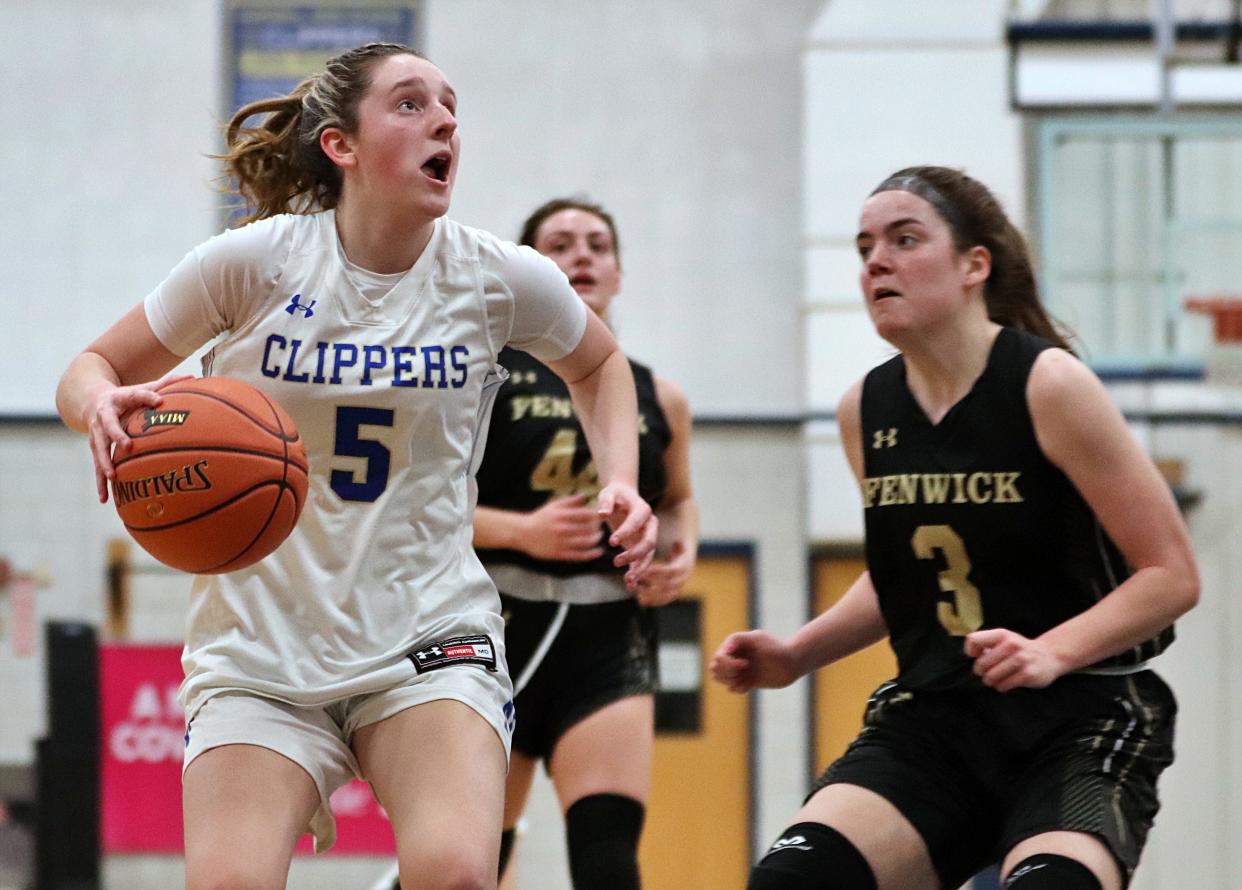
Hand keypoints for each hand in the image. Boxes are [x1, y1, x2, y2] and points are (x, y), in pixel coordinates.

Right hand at [85, 374, 194, 503]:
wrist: (91, 400)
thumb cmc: (126, 396)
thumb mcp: (142, 387)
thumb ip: (165, 384)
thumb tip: (192, 377)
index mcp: (119, 398)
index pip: (135, 395)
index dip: (147, 397)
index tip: (159, 400)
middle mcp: (103, 416)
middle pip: (109, 426)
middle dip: (117, 435)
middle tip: (128, 446)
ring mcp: (96, 433)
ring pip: (98, 449)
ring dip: (104, 463)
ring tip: (113, 477)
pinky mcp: (94, 447)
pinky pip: (97, 466)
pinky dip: (100, 482)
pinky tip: (105, 499)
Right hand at [517, 495, 607, 561]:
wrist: (523, 533)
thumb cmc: (540, 518)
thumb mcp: (553, 506)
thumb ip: (570, 501)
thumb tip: (585, 496)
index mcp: (561, 515)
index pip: (586, 514)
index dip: (596, 515)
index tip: (600, 515)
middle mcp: (562, 529)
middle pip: (588, 528)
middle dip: (598, 527)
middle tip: (600, 526)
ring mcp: (561, 542)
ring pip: (586, 542)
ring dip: (596, 539)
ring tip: (599, 536)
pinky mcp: (559, 554)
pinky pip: (579, 555)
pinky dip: (591, 554)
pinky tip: (598, 551)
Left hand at [596, 482, 656, 589]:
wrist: (623, 498)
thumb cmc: (615, 495)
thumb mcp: (608, 493)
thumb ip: (606, 502)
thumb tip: (602, 514)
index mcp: (643, 509)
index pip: (637, 522)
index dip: (626, 532)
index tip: (611, 541)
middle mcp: (650, 525)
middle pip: (649, 542)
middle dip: (634, 554)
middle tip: (615, 561)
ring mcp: (648, 537)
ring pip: (648, 556)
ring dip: (639, 569)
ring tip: (628, 580)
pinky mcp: (642, 547)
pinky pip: (642, 562)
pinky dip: (637, 573)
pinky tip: (630, 586)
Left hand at [634, 539, 694, 606]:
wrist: (687, 562)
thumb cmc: (679, 550)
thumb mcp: (679, 545)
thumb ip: (677, 544)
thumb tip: (678, 541)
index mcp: (684, 567)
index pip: (671, 571)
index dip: (657, 572)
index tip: (643, 571)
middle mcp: (683, 580)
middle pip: (667, 586)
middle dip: (650, 585)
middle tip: (635, 583)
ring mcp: (678, 589)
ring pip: (665, 595)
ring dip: (649, 594)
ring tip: (635, 591)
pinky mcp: (673, 595)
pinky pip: (664, 600)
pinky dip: (653, 602)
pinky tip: (640, 601)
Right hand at [709, 630, 799, 692]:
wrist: (793, 663)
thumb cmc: (777, 648)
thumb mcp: (758, 639)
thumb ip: (739, 639)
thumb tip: (725, 648)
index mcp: (735, 645)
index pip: (719, 657)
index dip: (728, 663)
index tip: (746, 663)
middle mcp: (735, 656)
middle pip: (715, 667)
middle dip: (727, 672)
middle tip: (744, 670)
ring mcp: (740, 669)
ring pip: (719, 678)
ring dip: (729, 681)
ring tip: (744, 680)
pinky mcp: (746, 680)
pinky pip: (732, 688)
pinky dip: (737, 688)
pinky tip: (749, 685)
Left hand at [964, 628, 1068, 691]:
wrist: (1049, 656)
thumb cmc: (1019, 649)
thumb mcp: (1003, 639)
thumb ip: (986, 644)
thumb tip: (970, 655)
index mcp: (1001, 634)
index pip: (973, 640)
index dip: (970, 651)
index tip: (977, 656)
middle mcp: (1012, 644)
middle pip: (981, 663)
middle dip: (980, 671)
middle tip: (985, 673)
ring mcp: (1021, 659)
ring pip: (991, 676)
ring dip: (990, 681)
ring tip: (994, 680)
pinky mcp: (1028, 674)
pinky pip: (1004, 685)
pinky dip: (1001, 687)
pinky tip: (1005, 684)